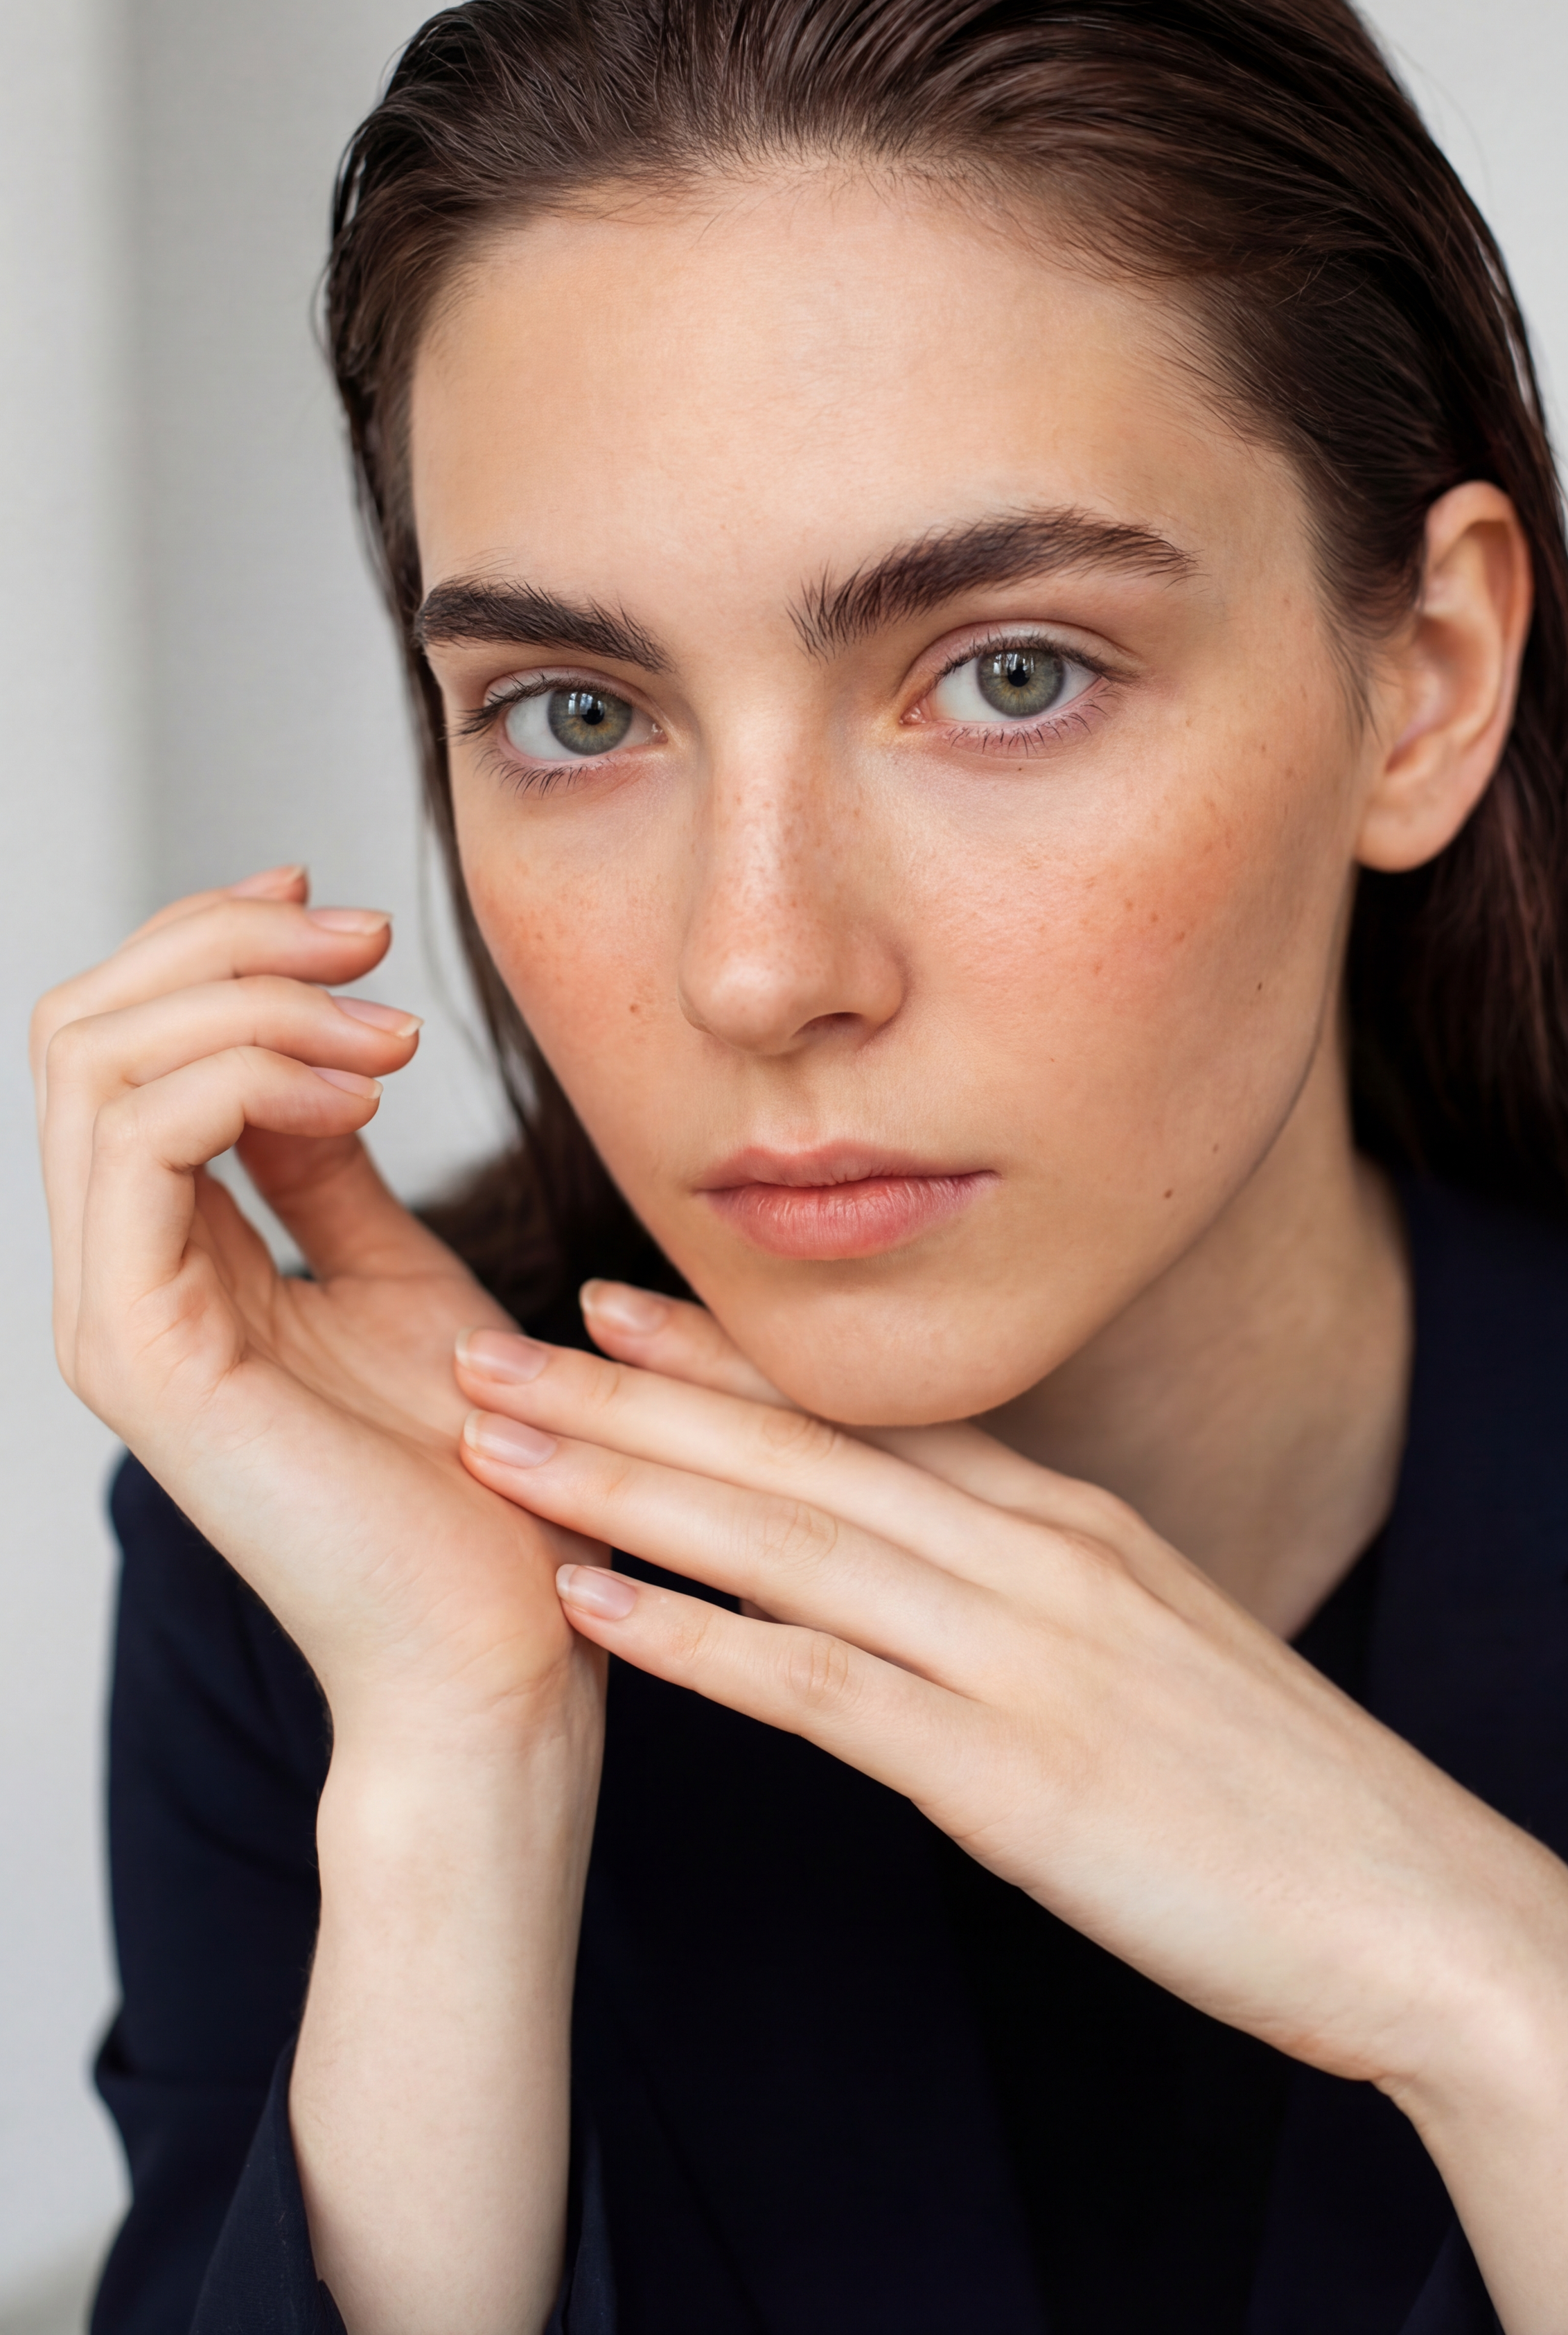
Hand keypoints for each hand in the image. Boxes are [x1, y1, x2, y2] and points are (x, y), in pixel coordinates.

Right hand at [33, 865, 594, 1741]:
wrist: (501, 1639)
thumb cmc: (475, 1473)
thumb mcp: (396, 1269)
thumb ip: (327, 1165)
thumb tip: (311, 1048)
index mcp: (166, 1253)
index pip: (121, 1043)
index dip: (211, 946)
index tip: (339, 911)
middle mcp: (115, 1275)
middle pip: (84, 1027)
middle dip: (220, 945)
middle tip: (361, 939)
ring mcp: (114, 1313)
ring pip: (96, 1064)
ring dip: (251, 1001)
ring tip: (386, 1032)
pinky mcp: (146, 1351)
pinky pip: (142, 1144)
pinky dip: (248, 1073)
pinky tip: (363, 1087)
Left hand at [454, 1289, 1567, 2334]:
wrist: (1424, 1905)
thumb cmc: (1283, 1794)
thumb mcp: (1152, 1649)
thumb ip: (1034, 1600)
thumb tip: (925, 1576)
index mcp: (1066, 1526)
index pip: (863, 1416)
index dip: (724, 1358)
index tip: (608, 1304)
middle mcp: (1034, 1558)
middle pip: (796, 1454)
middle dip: (629, 1398)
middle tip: (489, 1347)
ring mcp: (1023, 1657)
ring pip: (786, 1540)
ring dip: (627, 1486)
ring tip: (496, 1443)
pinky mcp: (1014, 1774)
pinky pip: (825, 1689)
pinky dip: (700, 1640)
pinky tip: (594, 1605)